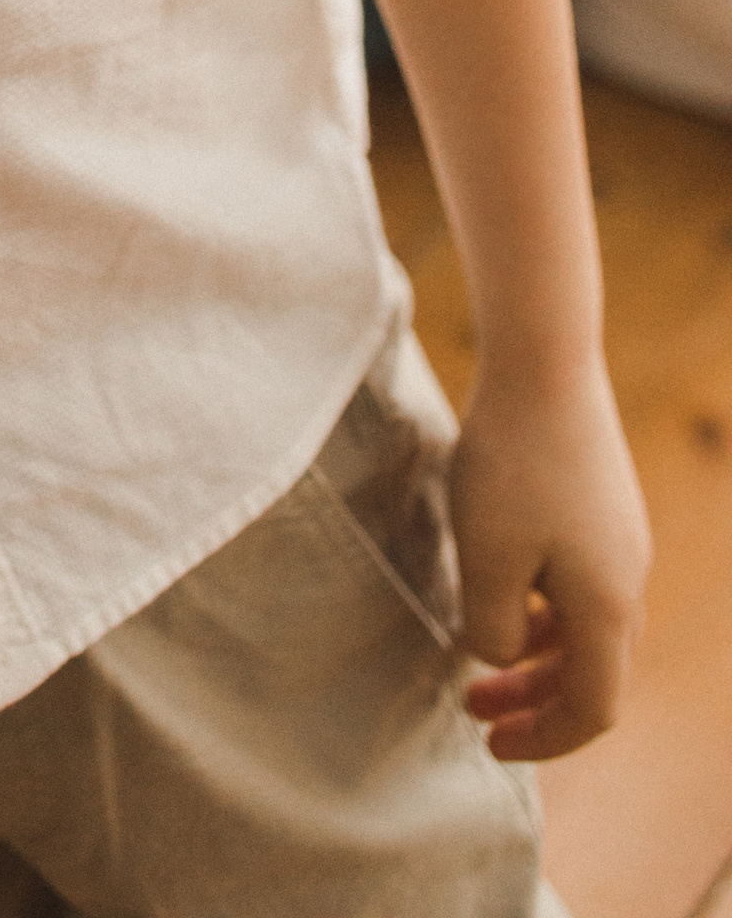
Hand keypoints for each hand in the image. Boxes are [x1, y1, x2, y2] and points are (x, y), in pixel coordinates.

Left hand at [451, 364, 649, 761]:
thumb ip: (492, 627)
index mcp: (606, 608)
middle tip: (473, 710)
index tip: (490, 740)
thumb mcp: (486, 558)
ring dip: (537, 653)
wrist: (545, 361)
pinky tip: (502, 586)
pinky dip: (545, 608)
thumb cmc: (510, 462)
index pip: (593, 708)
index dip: (545, 738)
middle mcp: (628, 581)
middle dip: (535, 701)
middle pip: (594, 673)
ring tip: (477, 652)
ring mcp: (622, 541)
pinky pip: (582, 585)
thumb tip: (499, 655)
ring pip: (587, 628)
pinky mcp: (605, 506)